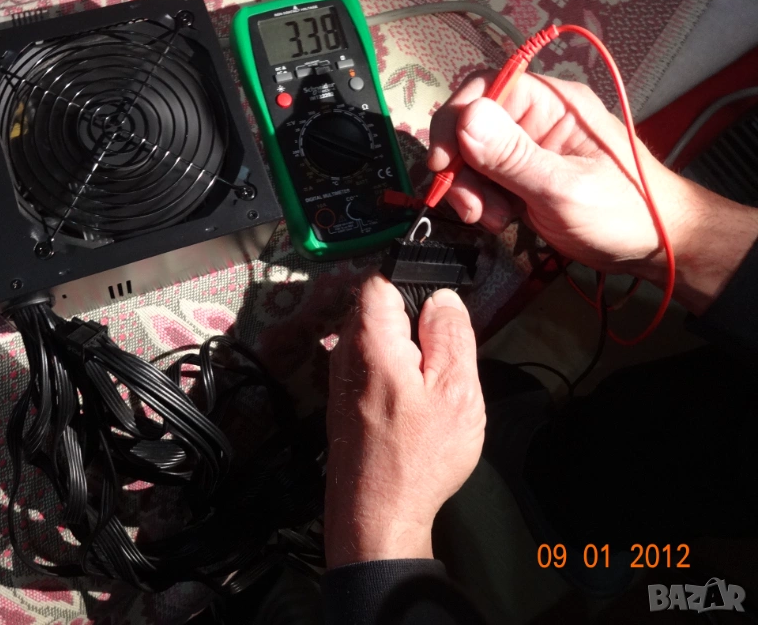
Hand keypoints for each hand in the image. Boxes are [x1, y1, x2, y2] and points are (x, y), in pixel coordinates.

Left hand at [324, 277, 483, 567]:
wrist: (376, 516)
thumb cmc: (419, 455)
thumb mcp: (455, 390)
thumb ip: (451, 335)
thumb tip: (443, 296)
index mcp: (369, 337)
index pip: (380, 279)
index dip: (413, 279)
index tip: (441, 301)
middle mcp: (345, 351)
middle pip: (378, 309)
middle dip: (414, 319)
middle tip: (446, 351)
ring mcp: (339, 378)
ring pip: (376, 340)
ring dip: (406, 350)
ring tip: (434, 382)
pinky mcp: (344, 403)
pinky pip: (371, 367)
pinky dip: (395, 372)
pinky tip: (416, 405)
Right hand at [428, 71, 757, 312]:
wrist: (656, 249)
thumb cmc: (625, 212)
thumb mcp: (564, 187)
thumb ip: (512, 156)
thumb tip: (464, 117)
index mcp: (551, 102)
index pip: (485, 88)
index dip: (455, 120)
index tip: (443, 163)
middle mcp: (534, 117)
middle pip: (468, 125)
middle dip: (460, 167)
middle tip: (470, 207)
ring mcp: (526, 148)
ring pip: (469, 157)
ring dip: (469, 191)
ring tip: (494, 220)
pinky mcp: (520, 177)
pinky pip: (482, 180)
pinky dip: (480, 203)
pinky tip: (500, 222)